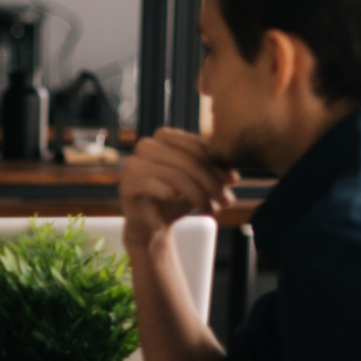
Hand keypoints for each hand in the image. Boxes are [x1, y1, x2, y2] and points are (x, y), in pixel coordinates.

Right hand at [119, 128, 237, 244]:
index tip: (233, 180)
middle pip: (188, 161)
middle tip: (226, 200)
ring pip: (176, 176)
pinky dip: (173, 196)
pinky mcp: (127, 183)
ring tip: (211, 210)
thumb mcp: (200, 182)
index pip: (196, 145)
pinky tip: (181, 203)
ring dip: (199, 195)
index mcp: (164, 137)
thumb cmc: (177, 198)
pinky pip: (155, 187)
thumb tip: (233, 176)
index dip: (217, 163)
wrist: (151, 224)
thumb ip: (214, 172)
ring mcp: (133, 163)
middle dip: (211, 183)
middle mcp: (146, 145)